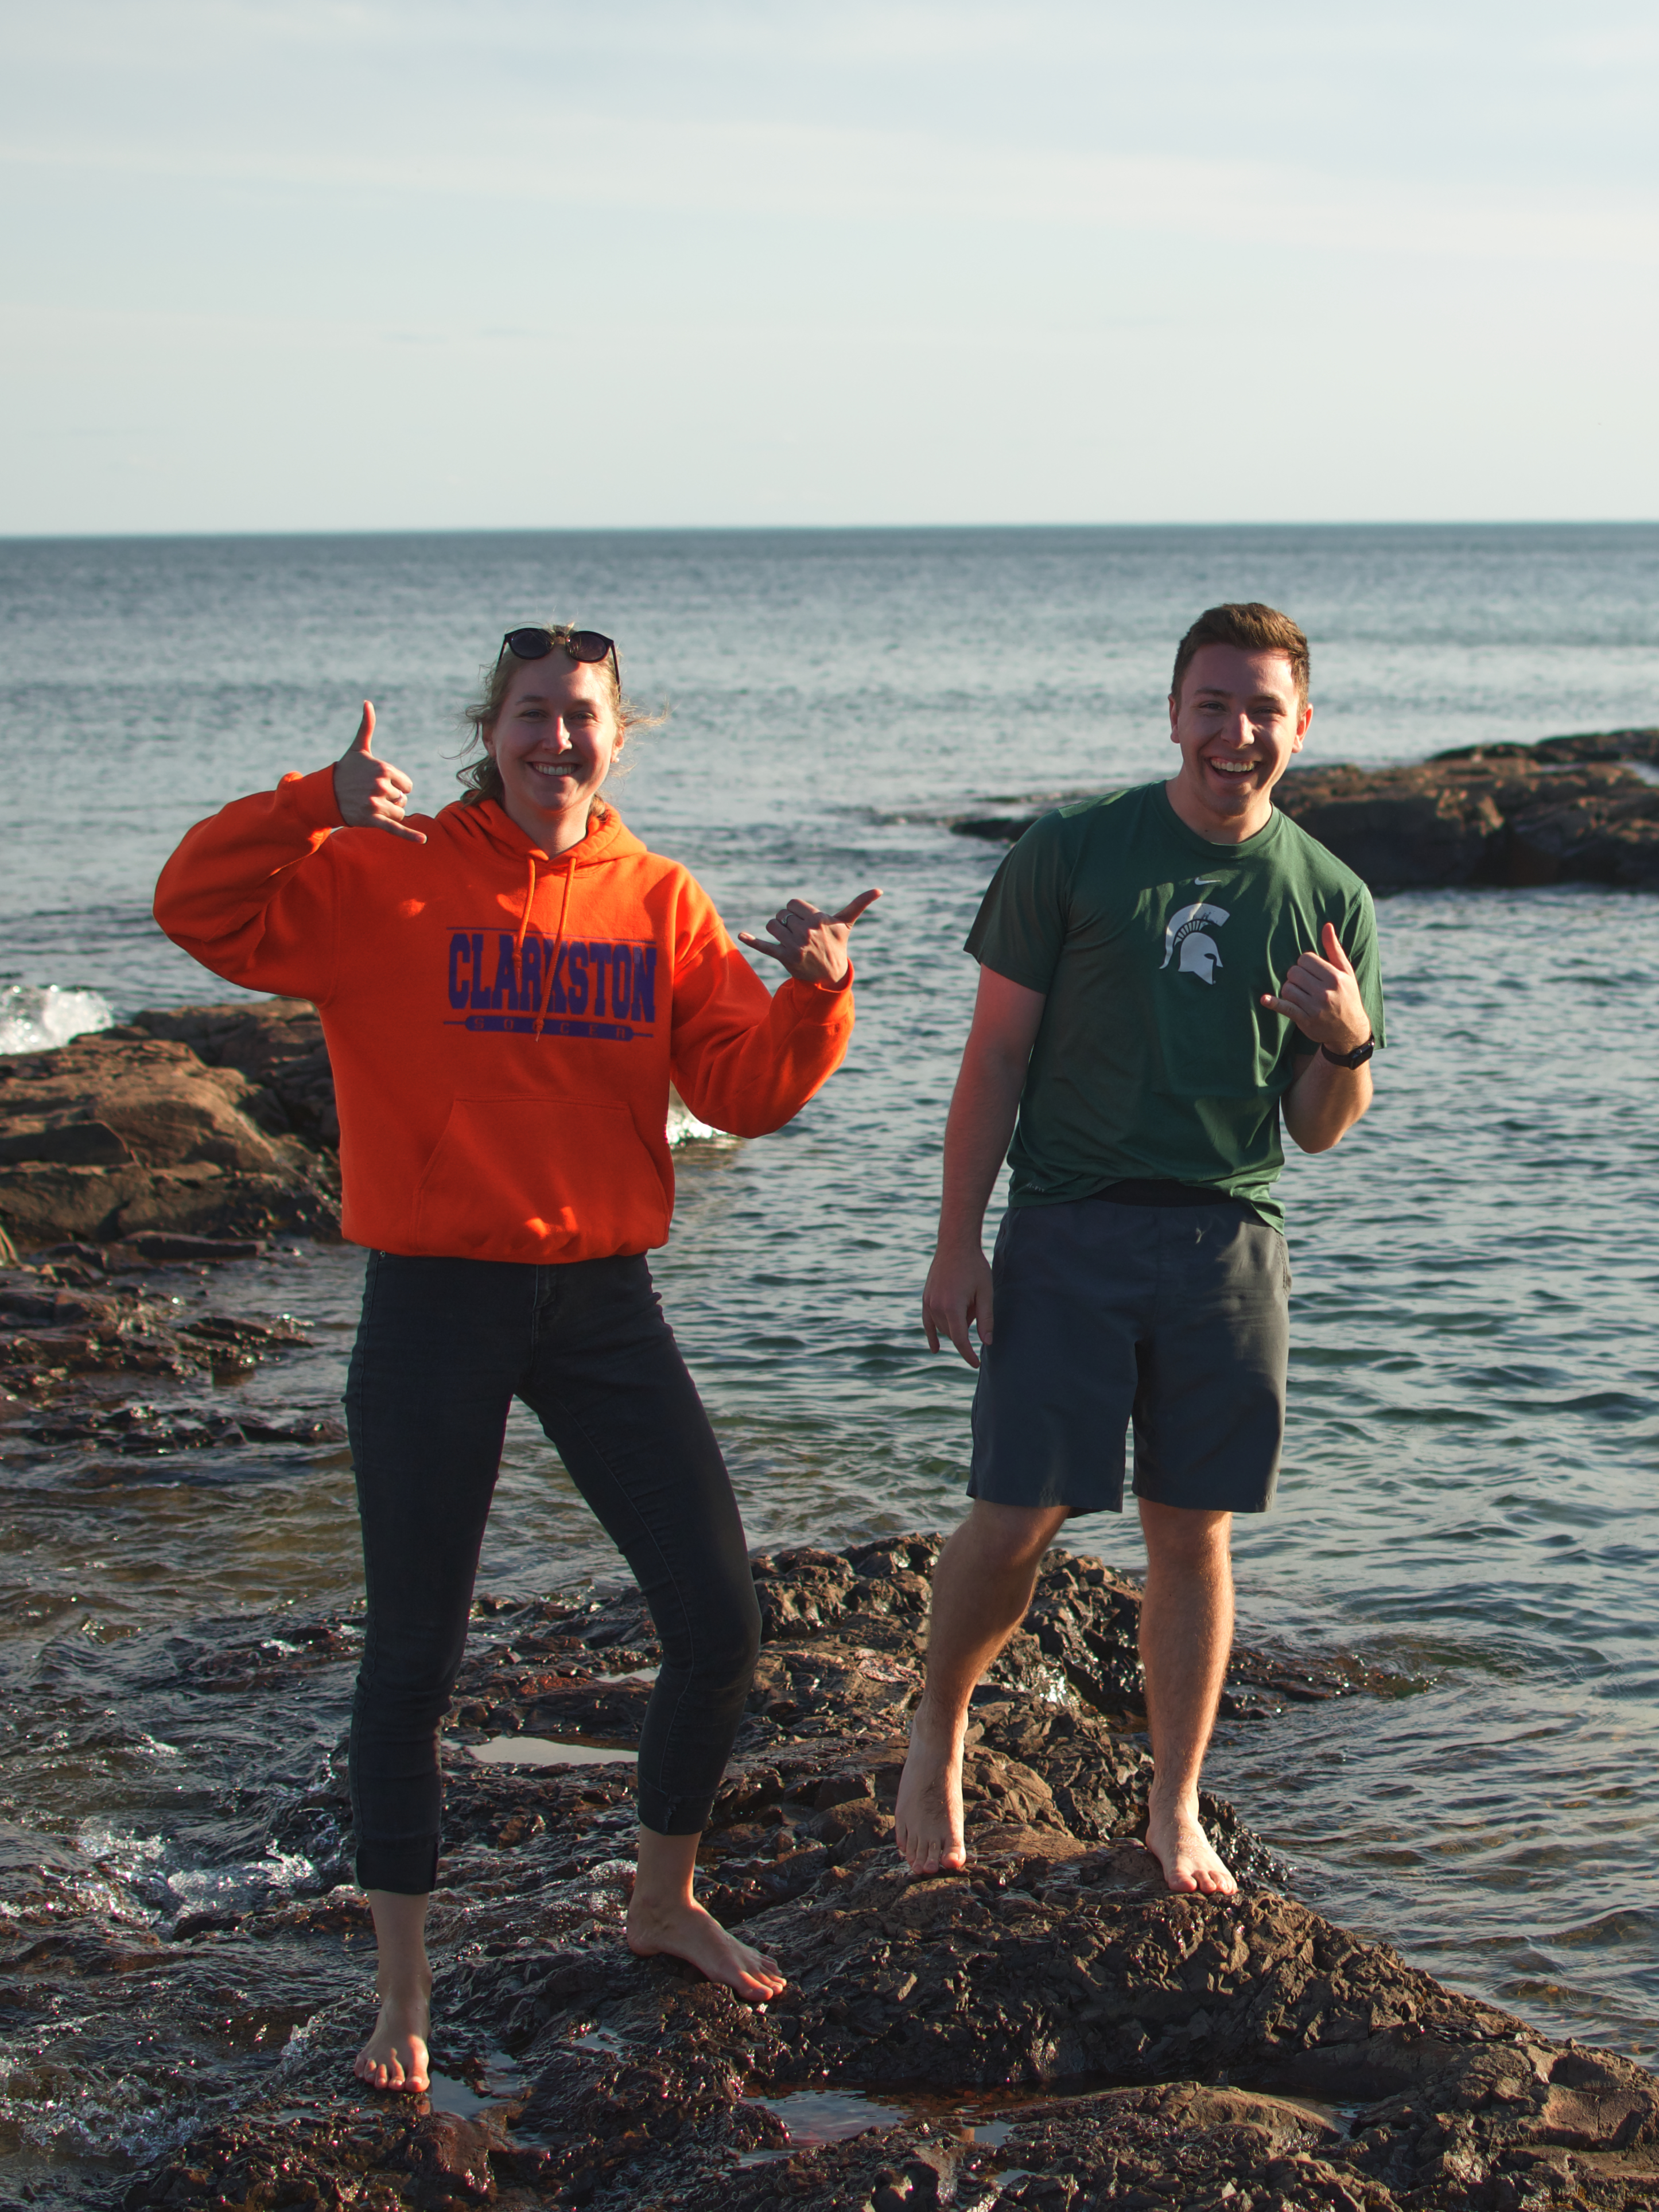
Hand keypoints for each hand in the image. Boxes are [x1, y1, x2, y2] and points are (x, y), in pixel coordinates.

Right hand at [333, 703, 425, 843]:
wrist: (326, 793)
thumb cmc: (346, 770)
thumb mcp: (358, 749)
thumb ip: (367, 727)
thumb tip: (367, 703)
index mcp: (383, 769)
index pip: (408, 785)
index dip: (397, 786)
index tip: (379, 783)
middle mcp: (381, 785)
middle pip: (403, 799)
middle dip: (390, 800)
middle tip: (370, 795)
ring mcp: (375, 803)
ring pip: (399, 813)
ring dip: (389, 813)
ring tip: (369, 806)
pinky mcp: (372, 820)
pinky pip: (395, 828)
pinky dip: (409, 835)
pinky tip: (423, 840)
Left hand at [739, 888, 880, 984]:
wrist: (830, 976)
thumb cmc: (837, 945)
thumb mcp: (847, 923)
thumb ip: (860, 904)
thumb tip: (880, 889)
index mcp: (817, 919)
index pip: (792, 904)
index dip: (796, 911)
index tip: (805, 921)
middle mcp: (806, 931)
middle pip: (781, 915)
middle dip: (788, 922)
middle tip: (800, 935)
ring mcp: (794, 945)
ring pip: (772, 926)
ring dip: (777, 931)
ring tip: (790, 940)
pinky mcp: (784, 957)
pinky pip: (765, 946)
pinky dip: (752, 941)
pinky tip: (741, 935)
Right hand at [922, 1242, 993, 1368]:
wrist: (955, 1245)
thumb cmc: (974, 1267)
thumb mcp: (985, 1292)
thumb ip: (986, 1319)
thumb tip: (986, 1343)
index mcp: (952, 1307)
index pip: (960, 1339)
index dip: (968, 1354)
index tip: (976, 1365)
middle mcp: (937, 1307)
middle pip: (953, 1332)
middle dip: (967, 1328)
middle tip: (977, 1305)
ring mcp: (928, 1303)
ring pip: (942, 1327)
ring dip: (956, 1325)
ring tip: (967, 1300)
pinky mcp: (925, 1298)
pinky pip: (927, 1323)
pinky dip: (932, 1336)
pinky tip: (935, 1350)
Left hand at [1260, 922, 1368, 1051]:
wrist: (1350, 1030)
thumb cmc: (1347, 996)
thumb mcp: (1346, 972)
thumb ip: (1334, 949)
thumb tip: (1327, 926)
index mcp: (1335, 977)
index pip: (1305, 959)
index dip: (1305, 964)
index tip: (1312, 972)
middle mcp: (1325, 992)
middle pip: (1294, 972)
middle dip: (1296, 976)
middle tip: (1306, 984)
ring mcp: (1314, 1007)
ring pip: (1287, 988)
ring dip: (1290, 990)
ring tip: (1301, 995)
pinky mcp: (1305, 1020)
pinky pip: (1285, 1008)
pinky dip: (1274, 1003)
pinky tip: (1264, 999)